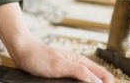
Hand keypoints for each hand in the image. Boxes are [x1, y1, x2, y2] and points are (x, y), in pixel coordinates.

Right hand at [0, 3, 114, 82]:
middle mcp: (78, 63)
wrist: (25, 50)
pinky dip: (90, 78)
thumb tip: (95, 82)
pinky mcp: (61, 65)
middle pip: (104, 76)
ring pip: (94, 75)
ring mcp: (70, 63)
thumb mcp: (62, 67)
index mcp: (81, 63)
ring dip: (101, 82)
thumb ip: (77, 74)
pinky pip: (81, 72)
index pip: (105, 76)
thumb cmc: (40, 59)